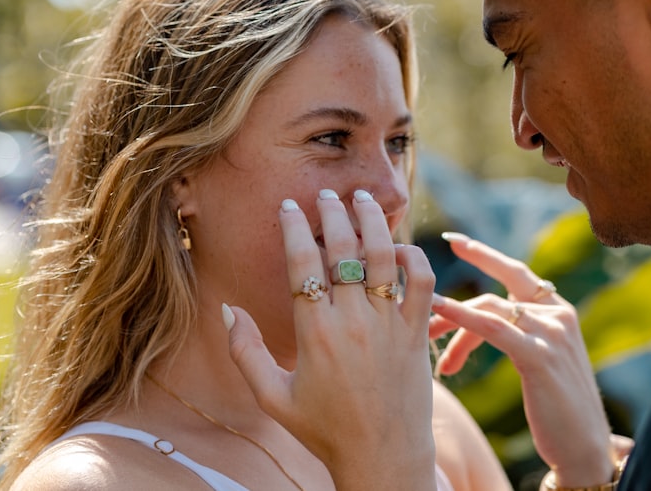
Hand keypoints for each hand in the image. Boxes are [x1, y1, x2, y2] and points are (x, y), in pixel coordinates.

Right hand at [225, 190, 437, 490]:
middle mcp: (353, 323)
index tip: (288, 206)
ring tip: (362, 198)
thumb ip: (246, 352)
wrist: (382, 456)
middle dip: (332, 212)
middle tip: (326, 193)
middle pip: (343, 249)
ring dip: (372, 220)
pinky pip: (422, 282)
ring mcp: (390, 325)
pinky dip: (413, 256)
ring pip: (384, 256)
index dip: (293, 228)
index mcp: (315, 334)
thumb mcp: (272, 397)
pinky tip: (398, 245)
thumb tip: (228, 308)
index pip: (302, 264)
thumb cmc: (324, 429)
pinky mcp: (418, 333)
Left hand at [430, 233, 622, 487]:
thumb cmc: (559, 412)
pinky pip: (492, 328)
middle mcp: (557, 314)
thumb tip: (478, 324)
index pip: (517, 273)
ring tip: (429, 348)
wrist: (584, 448)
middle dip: (453, 302)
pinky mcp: (539, 355)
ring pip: (488, 309)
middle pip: (494, 293)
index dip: (485, 255)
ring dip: (450, 326)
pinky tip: (440, 313)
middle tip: (421, 303)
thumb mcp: (542, 361)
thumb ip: (521, 335)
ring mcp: (550, 332)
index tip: (455, 241)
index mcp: (558, 312)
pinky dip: (462, 317)